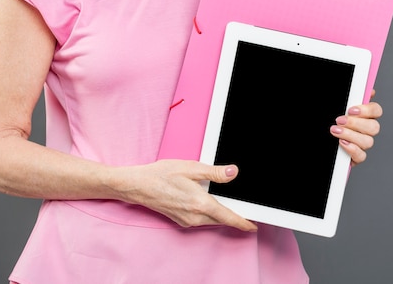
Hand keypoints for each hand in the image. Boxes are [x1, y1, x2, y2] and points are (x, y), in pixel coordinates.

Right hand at [114, 159, 257, 231]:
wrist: (139, 185)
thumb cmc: (162, 174)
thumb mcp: (191, 167)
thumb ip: (214, 172)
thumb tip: (233, 172)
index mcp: (200, 203)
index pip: (227, 217)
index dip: (242, 222)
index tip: (253, 225)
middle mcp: (194, 215)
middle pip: (220, 219)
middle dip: (232, 215)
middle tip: (243, 207)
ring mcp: (186, 220)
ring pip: (210, 219)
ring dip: (219, 213)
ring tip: (225, 200)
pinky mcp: (180, 220)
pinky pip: (200, 219)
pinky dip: (207, 212)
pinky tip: (206, 199)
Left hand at [330, 90, 382, 166]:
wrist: (319, 135)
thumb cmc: (330, 119)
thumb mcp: (337, 106)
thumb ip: (351, 97)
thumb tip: (368, 90)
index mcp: (364, 115)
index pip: (376, 110)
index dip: (367, 110)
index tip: (351, 110)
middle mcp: (366, 130)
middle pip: (374, 127)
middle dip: (356, 123)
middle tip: (340, 120)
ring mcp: (362, 144)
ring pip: (368, 142)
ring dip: (351, 135)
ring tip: (335, 131)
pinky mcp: (356, 156)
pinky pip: (361, 156)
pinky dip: (352, 149)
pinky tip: (341, 143)